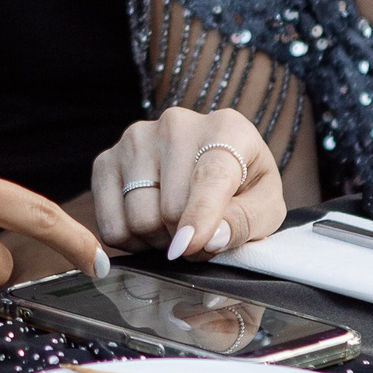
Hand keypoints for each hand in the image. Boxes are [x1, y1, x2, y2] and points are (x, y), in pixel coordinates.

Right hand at [88, 106, 283, 260]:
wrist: (211, 167)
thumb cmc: (244, 188)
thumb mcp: (265, 207)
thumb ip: (245, 222)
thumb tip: (212, 239)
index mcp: (227, 129)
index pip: (210, 176)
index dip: (200, 216)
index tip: (189, 247)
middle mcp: (176, 125)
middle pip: (170, 209)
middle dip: (185, 239)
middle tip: (199, 238)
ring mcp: (136, 139)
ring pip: (138, 219)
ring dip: (158, 241)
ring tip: (175, 228)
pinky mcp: (107, 160)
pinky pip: (110, 224)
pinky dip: (131, 242)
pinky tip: (149, 226)